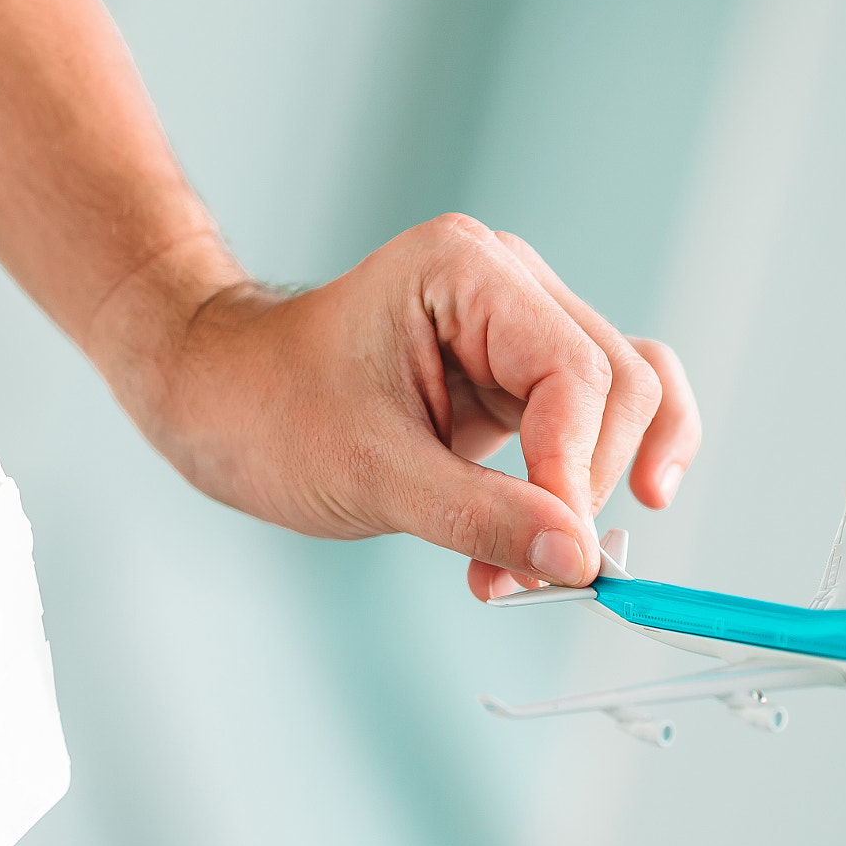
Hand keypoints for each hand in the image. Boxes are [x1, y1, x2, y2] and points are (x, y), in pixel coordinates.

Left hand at [104, 214, 701, 599]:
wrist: (219, 399)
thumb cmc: (269, 412)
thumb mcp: (370, 475)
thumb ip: (480, 515)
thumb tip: (580, 561)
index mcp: (466, 270)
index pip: (576, 372)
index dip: (575, 472)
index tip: (554, 557)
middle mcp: (508, 282)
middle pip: (620, 384)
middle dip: (585, 488)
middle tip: (530, 575)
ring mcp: (519, 326)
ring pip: (626, 403)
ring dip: (593, 495)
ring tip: (532, 571)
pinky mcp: (519, 375)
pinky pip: (597, 422)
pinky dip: (591, 482)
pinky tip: (576, 540)